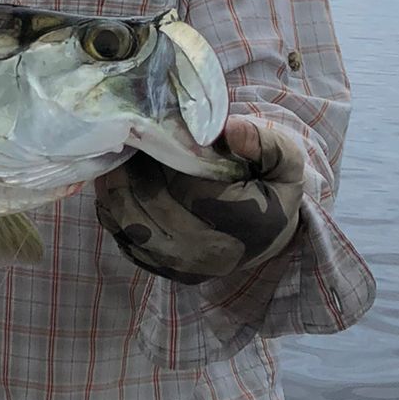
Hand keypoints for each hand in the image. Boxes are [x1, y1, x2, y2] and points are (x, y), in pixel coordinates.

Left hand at [95, 117, 304, 285]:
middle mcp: (211, 253)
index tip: (151, 128)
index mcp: (243, 223)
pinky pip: (126, 240)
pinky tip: (114, 184)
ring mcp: (185, 267)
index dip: (163, 156)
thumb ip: (264, 142)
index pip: (187, 186)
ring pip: (131, 225)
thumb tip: (230, 129)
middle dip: (131, 170)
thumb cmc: (274, 191)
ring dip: (115, 189)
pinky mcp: (165, 271)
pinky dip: (113, 211)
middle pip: (151, 205)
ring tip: (115, 156)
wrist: (272, 235)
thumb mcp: (285, 161)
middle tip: (125, 137)